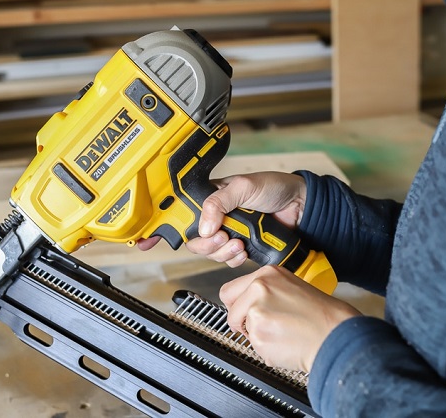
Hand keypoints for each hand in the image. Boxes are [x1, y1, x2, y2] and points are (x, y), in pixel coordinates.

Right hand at [144, 172, 305, 265]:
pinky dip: (233, 258)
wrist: (300, 208)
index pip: (178, 211)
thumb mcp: (244, 186)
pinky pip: (225, 260)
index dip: (159, 226)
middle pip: (191, 239)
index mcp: (209, 197)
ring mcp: (226, 233)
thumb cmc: (274, 188)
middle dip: (205, 243)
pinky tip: (244, 249)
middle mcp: (214, 216)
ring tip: (238, 241)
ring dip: (221, 251)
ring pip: (208, 252)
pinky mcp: (239, 247)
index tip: (144, 239)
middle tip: (222, 236)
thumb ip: (219, 202)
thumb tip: (204, 226)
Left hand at [220, 265, 360, 371]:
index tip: (244, 311)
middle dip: (240, 321)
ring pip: (244, 330)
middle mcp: (259, 289)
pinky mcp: (259, 335)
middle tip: (262, 326)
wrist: (336, 334)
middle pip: (230, 311)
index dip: (237, 305)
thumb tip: (245, 302)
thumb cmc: (321, 314)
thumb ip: (265, 291)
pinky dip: (267, 349)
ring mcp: (257, 312)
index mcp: (267, 274)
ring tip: (283, 332)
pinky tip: (285, 341)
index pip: (230, 291)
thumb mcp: (291, 286)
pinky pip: (254, 346)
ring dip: (258, 336)